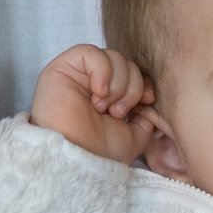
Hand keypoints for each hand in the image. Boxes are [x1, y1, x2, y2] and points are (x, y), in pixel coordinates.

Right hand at [30, 45, 156, 163]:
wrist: (79, 159)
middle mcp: (93, 83)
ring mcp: (78, 74)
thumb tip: (149, 100)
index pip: (133, 73)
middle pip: (126, 64)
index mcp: (109, 96)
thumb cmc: (102, 152)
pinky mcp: (63, 67)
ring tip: (104, 108)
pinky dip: (103, 71)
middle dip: (131, 88)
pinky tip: (99, 92)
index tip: (148, 100)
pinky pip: (92, 52)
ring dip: (117, 84)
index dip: (143, 83)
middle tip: (117, 113)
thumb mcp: (135, 136)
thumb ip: (145, 117)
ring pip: (113, 57)